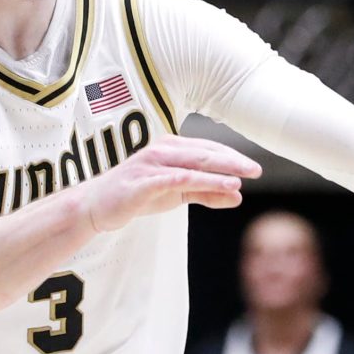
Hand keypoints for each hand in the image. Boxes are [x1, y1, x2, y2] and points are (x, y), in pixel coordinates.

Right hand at [84, 135, 261, 231]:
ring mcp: (151, 164)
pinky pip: (173, 179)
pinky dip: (196, 181)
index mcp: (172, 147)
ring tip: (240, 180)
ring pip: (191, 164)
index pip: (208, 149)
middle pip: (204, 153)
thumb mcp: (177, 194)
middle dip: (232, 161)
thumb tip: (238, 196)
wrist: (96, 206)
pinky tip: (212, 186)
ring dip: (217, 172)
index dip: (233, 157)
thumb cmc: (138, 195)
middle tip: (256, 170)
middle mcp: (162, 150)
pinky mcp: (142, 182)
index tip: (255, 167)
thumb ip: (206, 193)